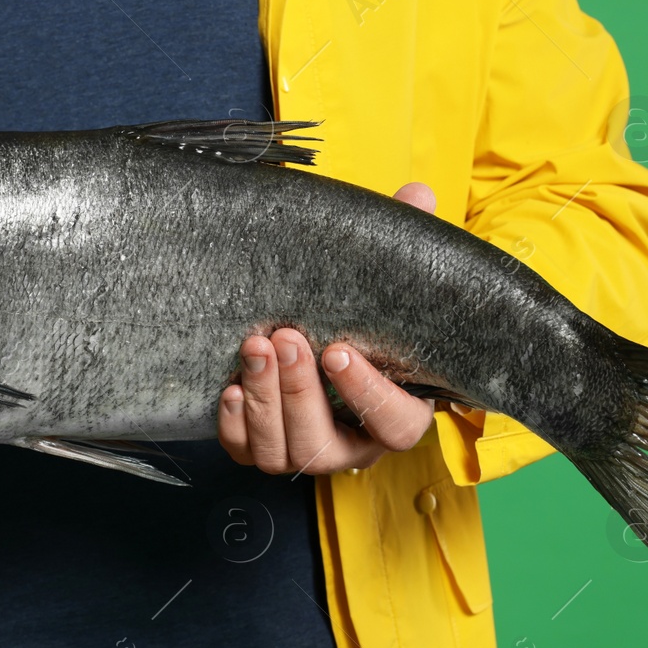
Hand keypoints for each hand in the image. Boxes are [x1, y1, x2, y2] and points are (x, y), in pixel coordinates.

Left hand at [217, 182, 438, 475]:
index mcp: (398, 415)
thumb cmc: (363, 321)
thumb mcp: (388, 288)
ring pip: (281, 451)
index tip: (338, 351)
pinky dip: (234, 424)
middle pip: (324, 443)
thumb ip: (406, 246)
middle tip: (284, 337)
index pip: (394, 423)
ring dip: (263, 401)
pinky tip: (230, 387)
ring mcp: (305, 452)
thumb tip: (418, 195)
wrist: (319, 342)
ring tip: (254, 346)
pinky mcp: (264, 448)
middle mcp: (353, 446)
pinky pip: (245, 451)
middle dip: (298, 392)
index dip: (366, 394)